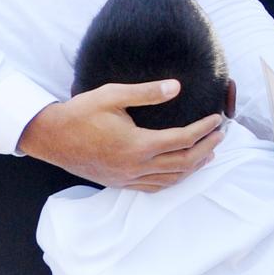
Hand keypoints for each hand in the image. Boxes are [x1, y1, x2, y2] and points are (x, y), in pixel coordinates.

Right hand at [18, 79, 223, 191]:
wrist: (52, 137)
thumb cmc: (81, 112)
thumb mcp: (113, 95)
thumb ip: (146, 92)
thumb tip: (177, 87)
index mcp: (138, 145)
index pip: (182, 140)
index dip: (203, 130)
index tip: (218, 120)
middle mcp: (136, 166)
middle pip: (183, 163)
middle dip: (206, 149)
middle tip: (221, 136)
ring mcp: (128, 178)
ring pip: (171, 179)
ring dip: (193, 167)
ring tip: (207, 154)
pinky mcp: (120, 182)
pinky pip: (155, 187)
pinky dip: (173, 180)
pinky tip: (178, 172)